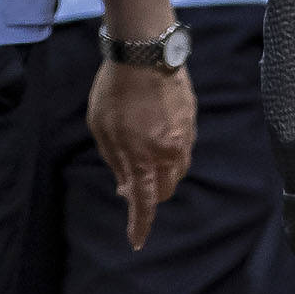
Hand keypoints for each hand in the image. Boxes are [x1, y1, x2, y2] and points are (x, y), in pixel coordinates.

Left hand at [88, 59, 196, 249]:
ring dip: (162, 174)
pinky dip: (170, 153)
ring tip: (143, 158)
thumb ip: (115, 161)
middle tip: (131, 186)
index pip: (145, 203)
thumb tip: (125, 187)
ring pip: (177, 170)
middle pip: (165, 190)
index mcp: (144, 158)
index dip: (141, 225)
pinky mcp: (192, 119)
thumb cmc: (115, 90)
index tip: (137, 241)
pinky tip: (155, 136)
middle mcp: (170, 153)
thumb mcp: (102, 128)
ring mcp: (184, 136)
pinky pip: (183, 148)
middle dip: (151, 195)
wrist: (145, 52)